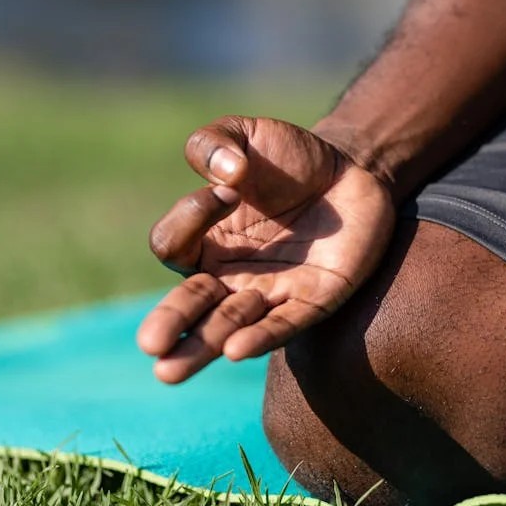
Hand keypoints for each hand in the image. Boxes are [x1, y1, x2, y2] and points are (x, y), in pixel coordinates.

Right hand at [136, 116, 395, 382]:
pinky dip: (259, 337)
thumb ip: (214, 142)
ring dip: (204, 345)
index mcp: (203, 239)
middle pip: (188, 306)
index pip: (173, 244)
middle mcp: (228, 275)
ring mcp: (269, 292)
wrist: (353, 171)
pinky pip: (282, 326)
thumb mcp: (246, 134)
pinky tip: (236, 350)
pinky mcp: (312, 302)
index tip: (230, 188)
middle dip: (169, 324)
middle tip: (151, 345)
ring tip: (172, 370)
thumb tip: (224, 176)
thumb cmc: (289, 158)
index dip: (191, 216)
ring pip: (227, 326)